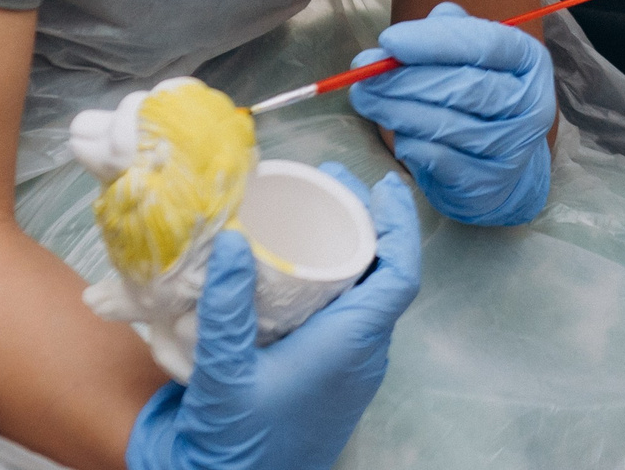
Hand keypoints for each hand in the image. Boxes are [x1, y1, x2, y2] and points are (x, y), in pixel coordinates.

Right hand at [126, 166, 421, 469]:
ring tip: (318, 211)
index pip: (400, 274)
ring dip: (351, 250)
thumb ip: (226, 306)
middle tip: (333, 184)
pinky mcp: (330, 377)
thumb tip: (233, 239)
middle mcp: (360, 355)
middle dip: (367, 223)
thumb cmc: (234, 440)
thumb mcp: (224, 371)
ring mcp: (348, 369)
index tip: (382, 186)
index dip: (400, 225)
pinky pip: (346, 317)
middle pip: (384, 276)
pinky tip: (298, 266)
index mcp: (351, 345)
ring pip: (365, 297)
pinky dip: (333, 280)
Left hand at [346, 2, 554, 225]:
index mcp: (529, 62)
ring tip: (365, 98)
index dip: (435, 40)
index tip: (388, 40)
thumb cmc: (479, 98)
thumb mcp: (468, 56)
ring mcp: (513, 149)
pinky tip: (395, 132)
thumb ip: (438, 35)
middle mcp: (531, 105)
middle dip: (405, 78)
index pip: (485, 44)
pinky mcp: (488, 183)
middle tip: (363, 74)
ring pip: (446, 124)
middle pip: (463, 86)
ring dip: (397, 110)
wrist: (503, 166)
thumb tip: (392, 44)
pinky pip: (439, 159)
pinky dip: (410, 143)